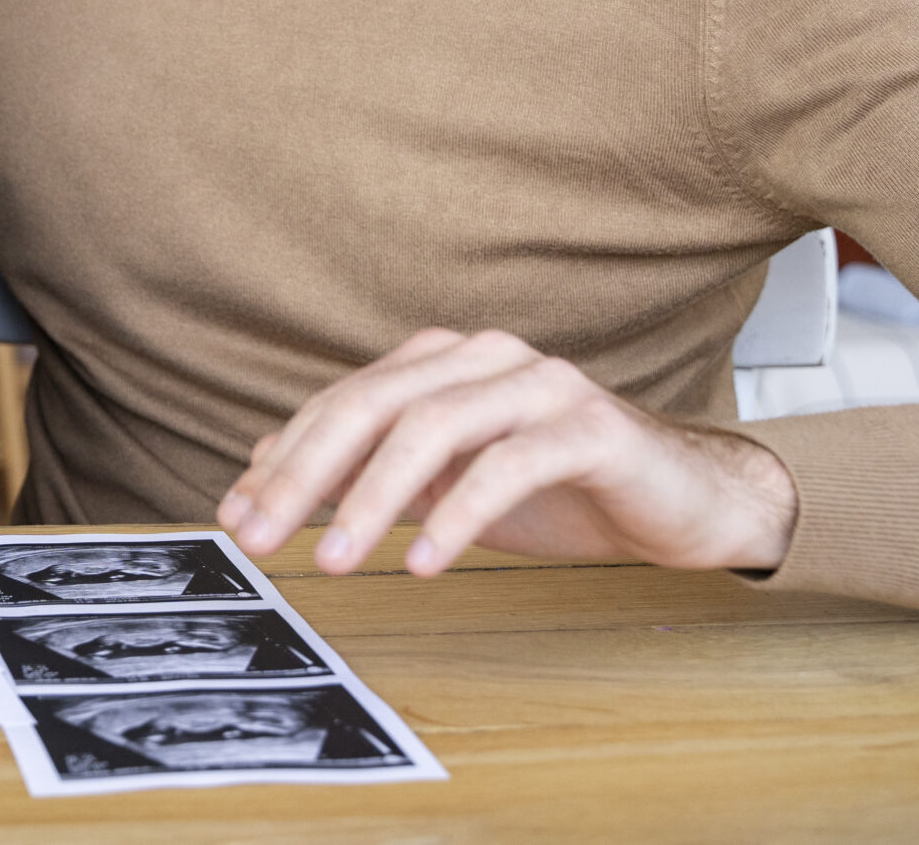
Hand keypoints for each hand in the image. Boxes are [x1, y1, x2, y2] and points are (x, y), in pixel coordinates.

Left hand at [218, 328, 798, 576]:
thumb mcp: (443, 485)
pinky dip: (458, 513)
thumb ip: (365, 473)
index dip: (283, 457)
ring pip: (432, 424)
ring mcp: (540, 383)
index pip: (342, 402)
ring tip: (335, 560)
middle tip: (260, 535)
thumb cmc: (556, 490)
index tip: (237, 514)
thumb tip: (261, 478)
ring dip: (372, 496)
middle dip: (306, 473)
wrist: (681, 503)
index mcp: (442, 361)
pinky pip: (509, 463)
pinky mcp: (590, 425)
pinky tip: (425, 562)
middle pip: (373, 404)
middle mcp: (484, 357)